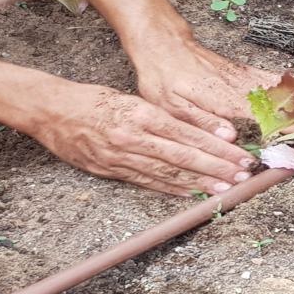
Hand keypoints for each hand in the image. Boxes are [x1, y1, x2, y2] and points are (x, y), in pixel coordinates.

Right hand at [27, 82, 255, 195]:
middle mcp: (134, 137)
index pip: (189, 134)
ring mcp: (122, 157)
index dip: (218, 147)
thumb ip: (164, 117)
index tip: (240, 154)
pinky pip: (148, 182)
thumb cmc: (93, 100)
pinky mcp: (111, 171)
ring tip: (226, 188)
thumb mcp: (130, 98)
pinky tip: (192, 194)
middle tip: (243, 174)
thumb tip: (203, 132)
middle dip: (218, 167)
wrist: (50, 111)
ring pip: (169, 173)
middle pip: (184, 156)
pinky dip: (172, 189)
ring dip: (201, 183)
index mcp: (142, 114)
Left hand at [133, 38, 293, 141]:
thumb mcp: (171, 107)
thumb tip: (231, 138)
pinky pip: (278, 78)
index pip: (271, 115)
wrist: (162, 44)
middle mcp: (244, 87)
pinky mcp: (246, 72)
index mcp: (228, 100)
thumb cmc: (163, 80)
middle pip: (289, 100)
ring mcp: (247, 78)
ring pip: (289, 87)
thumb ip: (201, 123)